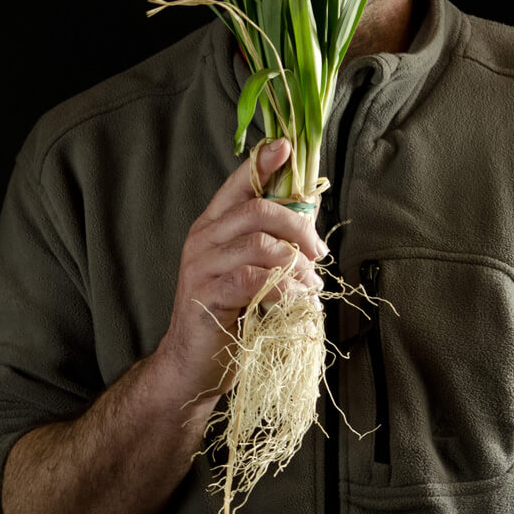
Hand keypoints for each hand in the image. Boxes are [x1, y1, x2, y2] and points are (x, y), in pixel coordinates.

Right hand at [152, 139, 327, 406]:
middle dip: (299, 227)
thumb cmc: (228, 317)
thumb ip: (276, 240)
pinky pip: (254, 279)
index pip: (238, 182)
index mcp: (214, 226)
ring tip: (311, 289)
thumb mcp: (254, 271)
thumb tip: (312, 205)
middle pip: (258, 209)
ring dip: (297, 266)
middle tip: (319, 253)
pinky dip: (284, 290)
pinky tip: (296, 304)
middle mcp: (203, 239)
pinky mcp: (207, 294)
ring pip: (261, 244)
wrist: (193, 366)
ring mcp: (202, 266)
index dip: (263, 162)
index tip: (286, 146)